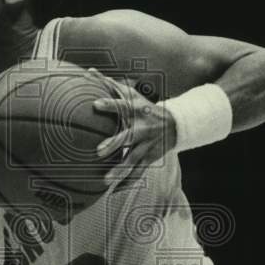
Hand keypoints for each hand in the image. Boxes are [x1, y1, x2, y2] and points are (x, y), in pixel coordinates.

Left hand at [89, 68, 176, 183]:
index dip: (109, 104)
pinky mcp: (150, 158)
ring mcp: (147, 145)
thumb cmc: (144, 107)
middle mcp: (142, 128)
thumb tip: (90, 71)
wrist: (175, 124)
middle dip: (114, 144)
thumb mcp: (133, 95)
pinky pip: (138, 173)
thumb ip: (111, 85)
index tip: (95, 104)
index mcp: (136, 111)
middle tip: (98, 152)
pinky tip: (114, 193)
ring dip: (119, 171)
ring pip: (133, 160)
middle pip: (127, 137)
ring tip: (105, 182)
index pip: (121, 105)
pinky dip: (127, 183)